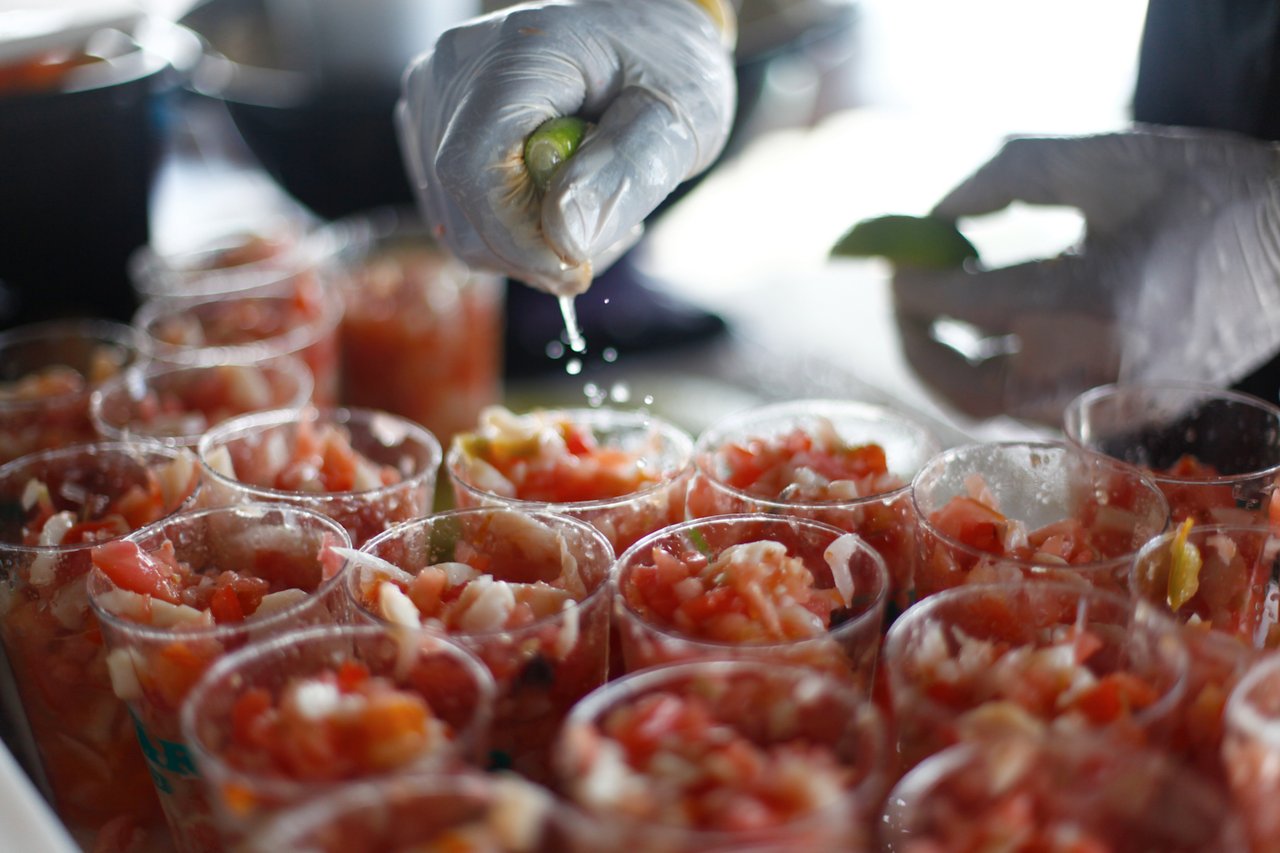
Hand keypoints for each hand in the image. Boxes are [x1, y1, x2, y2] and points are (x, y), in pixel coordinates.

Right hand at [396, 0, 735, 295]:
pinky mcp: (436, 129)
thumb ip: (627, 173)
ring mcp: (436, 100)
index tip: (578, 269)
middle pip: (461, 208)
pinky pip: (460, 217)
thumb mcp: (677, 118)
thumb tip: (566, 237)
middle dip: (533, 250)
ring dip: (527, 246)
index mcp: (515, 55)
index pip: (474, 172)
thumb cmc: (668, 66)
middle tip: (605, 234)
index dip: (520, 242)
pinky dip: (513, 233)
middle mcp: (453, 72)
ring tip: (590, 208)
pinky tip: (559, 201)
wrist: (648, 36)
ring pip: (457, 224)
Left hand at [892, 126, 1279, 424]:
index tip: (892, 262)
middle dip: (916, 347)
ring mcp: (1120, 405)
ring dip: (952, 370)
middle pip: (967, 388)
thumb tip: (934, 214)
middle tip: (902, 305)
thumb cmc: (1203, 190)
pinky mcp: (1133, 419)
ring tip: (939, 321)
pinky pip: (1038, 413)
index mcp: (1091, 300)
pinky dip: (1000, 380)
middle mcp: (1100, 369)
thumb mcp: (1104, 161)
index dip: (912, 284)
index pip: (965, 304)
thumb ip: (1008, 176)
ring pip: (999, 411)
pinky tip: (994, 340)